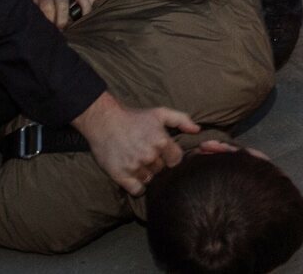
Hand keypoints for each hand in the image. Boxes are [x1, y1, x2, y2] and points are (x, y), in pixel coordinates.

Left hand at [20, 0, 91, 29]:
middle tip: (51, 33)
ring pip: (63, 6)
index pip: (33, 12)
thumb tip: (9, 6)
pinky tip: (85, 15)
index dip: (35, 23)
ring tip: (64, 29)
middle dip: (50, 24)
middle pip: (48, 12)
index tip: (36, 32)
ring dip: (63, 19)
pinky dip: (85, 6)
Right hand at [72, 93, 198, 195]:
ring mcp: (135, 167)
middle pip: (162, 170)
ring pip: (150, 180)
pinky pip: (138, 190)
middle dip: (158, 164)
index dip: (170, 157)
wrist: (104, 121)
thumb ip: (182, 119)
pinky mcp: (121, 175)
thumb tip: (198, 130)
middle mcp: (150, 155)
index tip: (163, 153)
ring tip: (139, 163)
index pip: (176, 160)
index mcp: (162, 141)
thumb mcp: (160, 113)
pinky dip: (137, 185)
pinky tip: (133, 175)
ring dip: (147, 174)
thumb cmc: (134, 117)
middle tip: (147, 155)